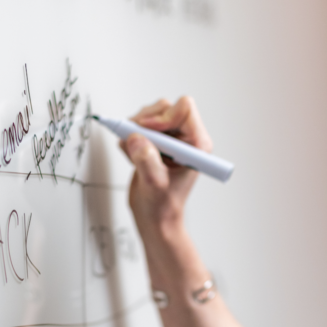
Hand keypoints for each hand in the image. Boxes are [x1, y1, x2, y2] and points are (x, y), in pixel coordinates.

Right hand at [120, 96, 213, 236]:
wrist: (155, 218)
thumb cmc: (163, 207)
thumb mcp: (154, 185)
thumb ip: (147, 161)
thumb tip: (136, 138)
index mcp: (197, 145)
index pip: (184, 109)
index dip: (163, 117)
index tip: (147, 132)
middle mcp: (186, 138)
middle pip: (165, 108)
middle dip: (145, 122)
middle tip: (134, 140)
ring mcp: (170, 139)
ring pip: (150, 114)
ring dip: (135, 129)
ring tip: (132, 153)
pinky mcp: (155, 142)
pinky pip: (139, 126)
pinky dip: (129, 137)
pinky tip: (131, 156)